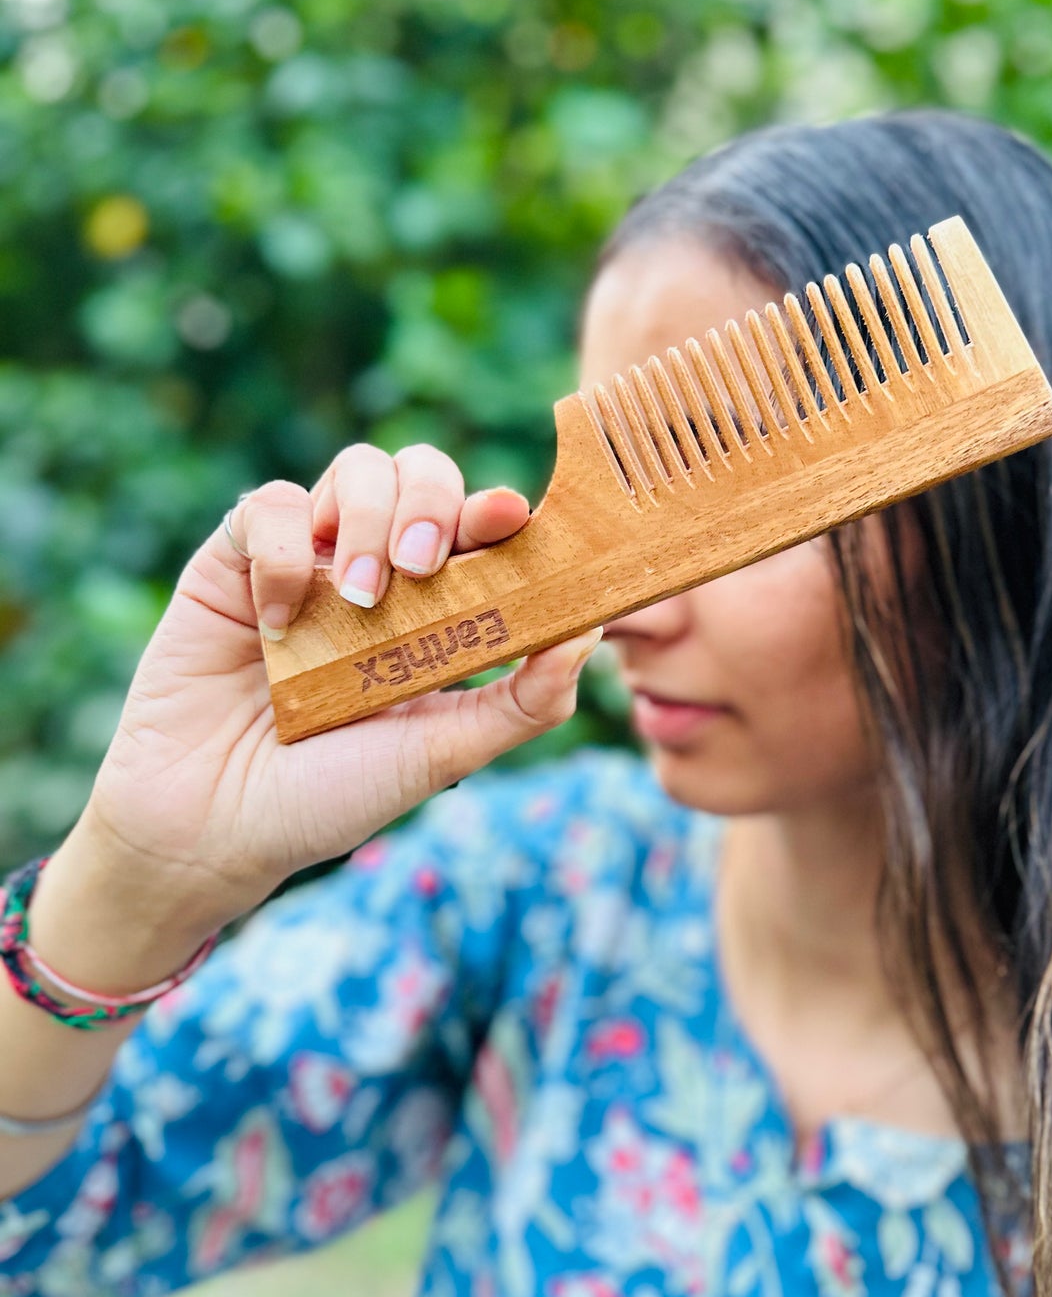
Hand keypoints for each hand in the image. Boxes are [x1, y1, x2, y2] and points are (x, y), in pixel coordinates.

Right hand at [77, 443, 601, 923]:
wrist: (212, 828)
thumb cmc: (330, 796)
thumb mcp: (442, 752)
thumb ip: (523, 701)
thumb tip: (593, 634)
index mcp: (438, 610)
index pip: (484, 531)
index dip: (505, 512)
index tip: (517, 516)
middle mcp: (378, 571)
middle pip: (426, 473)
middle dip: (436, 502)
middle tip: (425, 567)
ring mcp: (309, 560)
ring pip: (358, 469)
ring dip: (372, 518)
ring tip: (363, 597)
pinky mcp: (235, 561)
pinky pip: (267, 504)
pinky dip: (283, 547)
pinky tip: (280, 619)